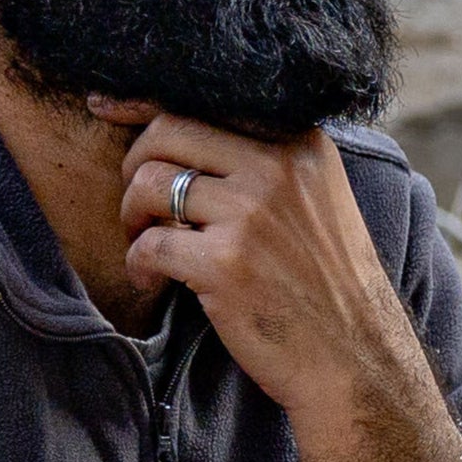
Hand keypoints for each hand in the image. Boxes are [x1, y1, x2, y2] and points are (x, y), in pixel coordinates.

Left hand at [119, 115, 441, 443]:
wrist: (357, 362)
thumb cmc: (329, 287)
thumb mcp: (318, 201)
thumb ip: (267, 161)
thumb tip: (179, 130)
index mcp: (300, 144)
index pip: (205, 99)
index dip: (143, 103)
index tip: (104, 106)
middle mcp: (277, 168)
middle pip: (168, 131)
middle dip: (135, 165)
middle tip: (139, 204)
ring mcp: (251, 215)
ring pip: (149, 184)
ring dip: (133, 216)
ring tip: (146, 243)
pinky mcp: (225, 264)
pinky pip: (149, 244)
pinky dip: (138, 263)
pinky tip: (151, 280)